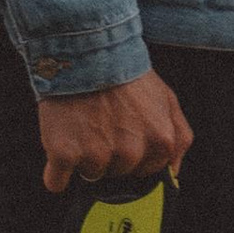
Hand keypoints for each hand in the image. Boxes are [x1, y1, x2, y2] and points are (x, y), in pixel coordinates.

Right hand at [38, 68, 192, 197]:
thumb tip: (173, 172)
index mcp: (161, 142)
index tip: (125, 133)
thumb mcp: (167, 98)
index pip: (149, 171)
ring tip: (82, 123)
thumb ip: (179, 136)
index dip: (136, 153)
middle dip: (111, 153)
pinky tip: (60, 146)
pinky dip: (55, 172)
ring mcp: (97, 156)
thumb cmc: (125, 74)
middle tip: (102, 121)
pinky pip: (56, 182)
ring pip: (91, 176)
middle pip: (119, 173)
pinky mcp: (64, 155)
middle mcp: (131, 153)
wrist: (84, 50)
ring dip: (83, 158)